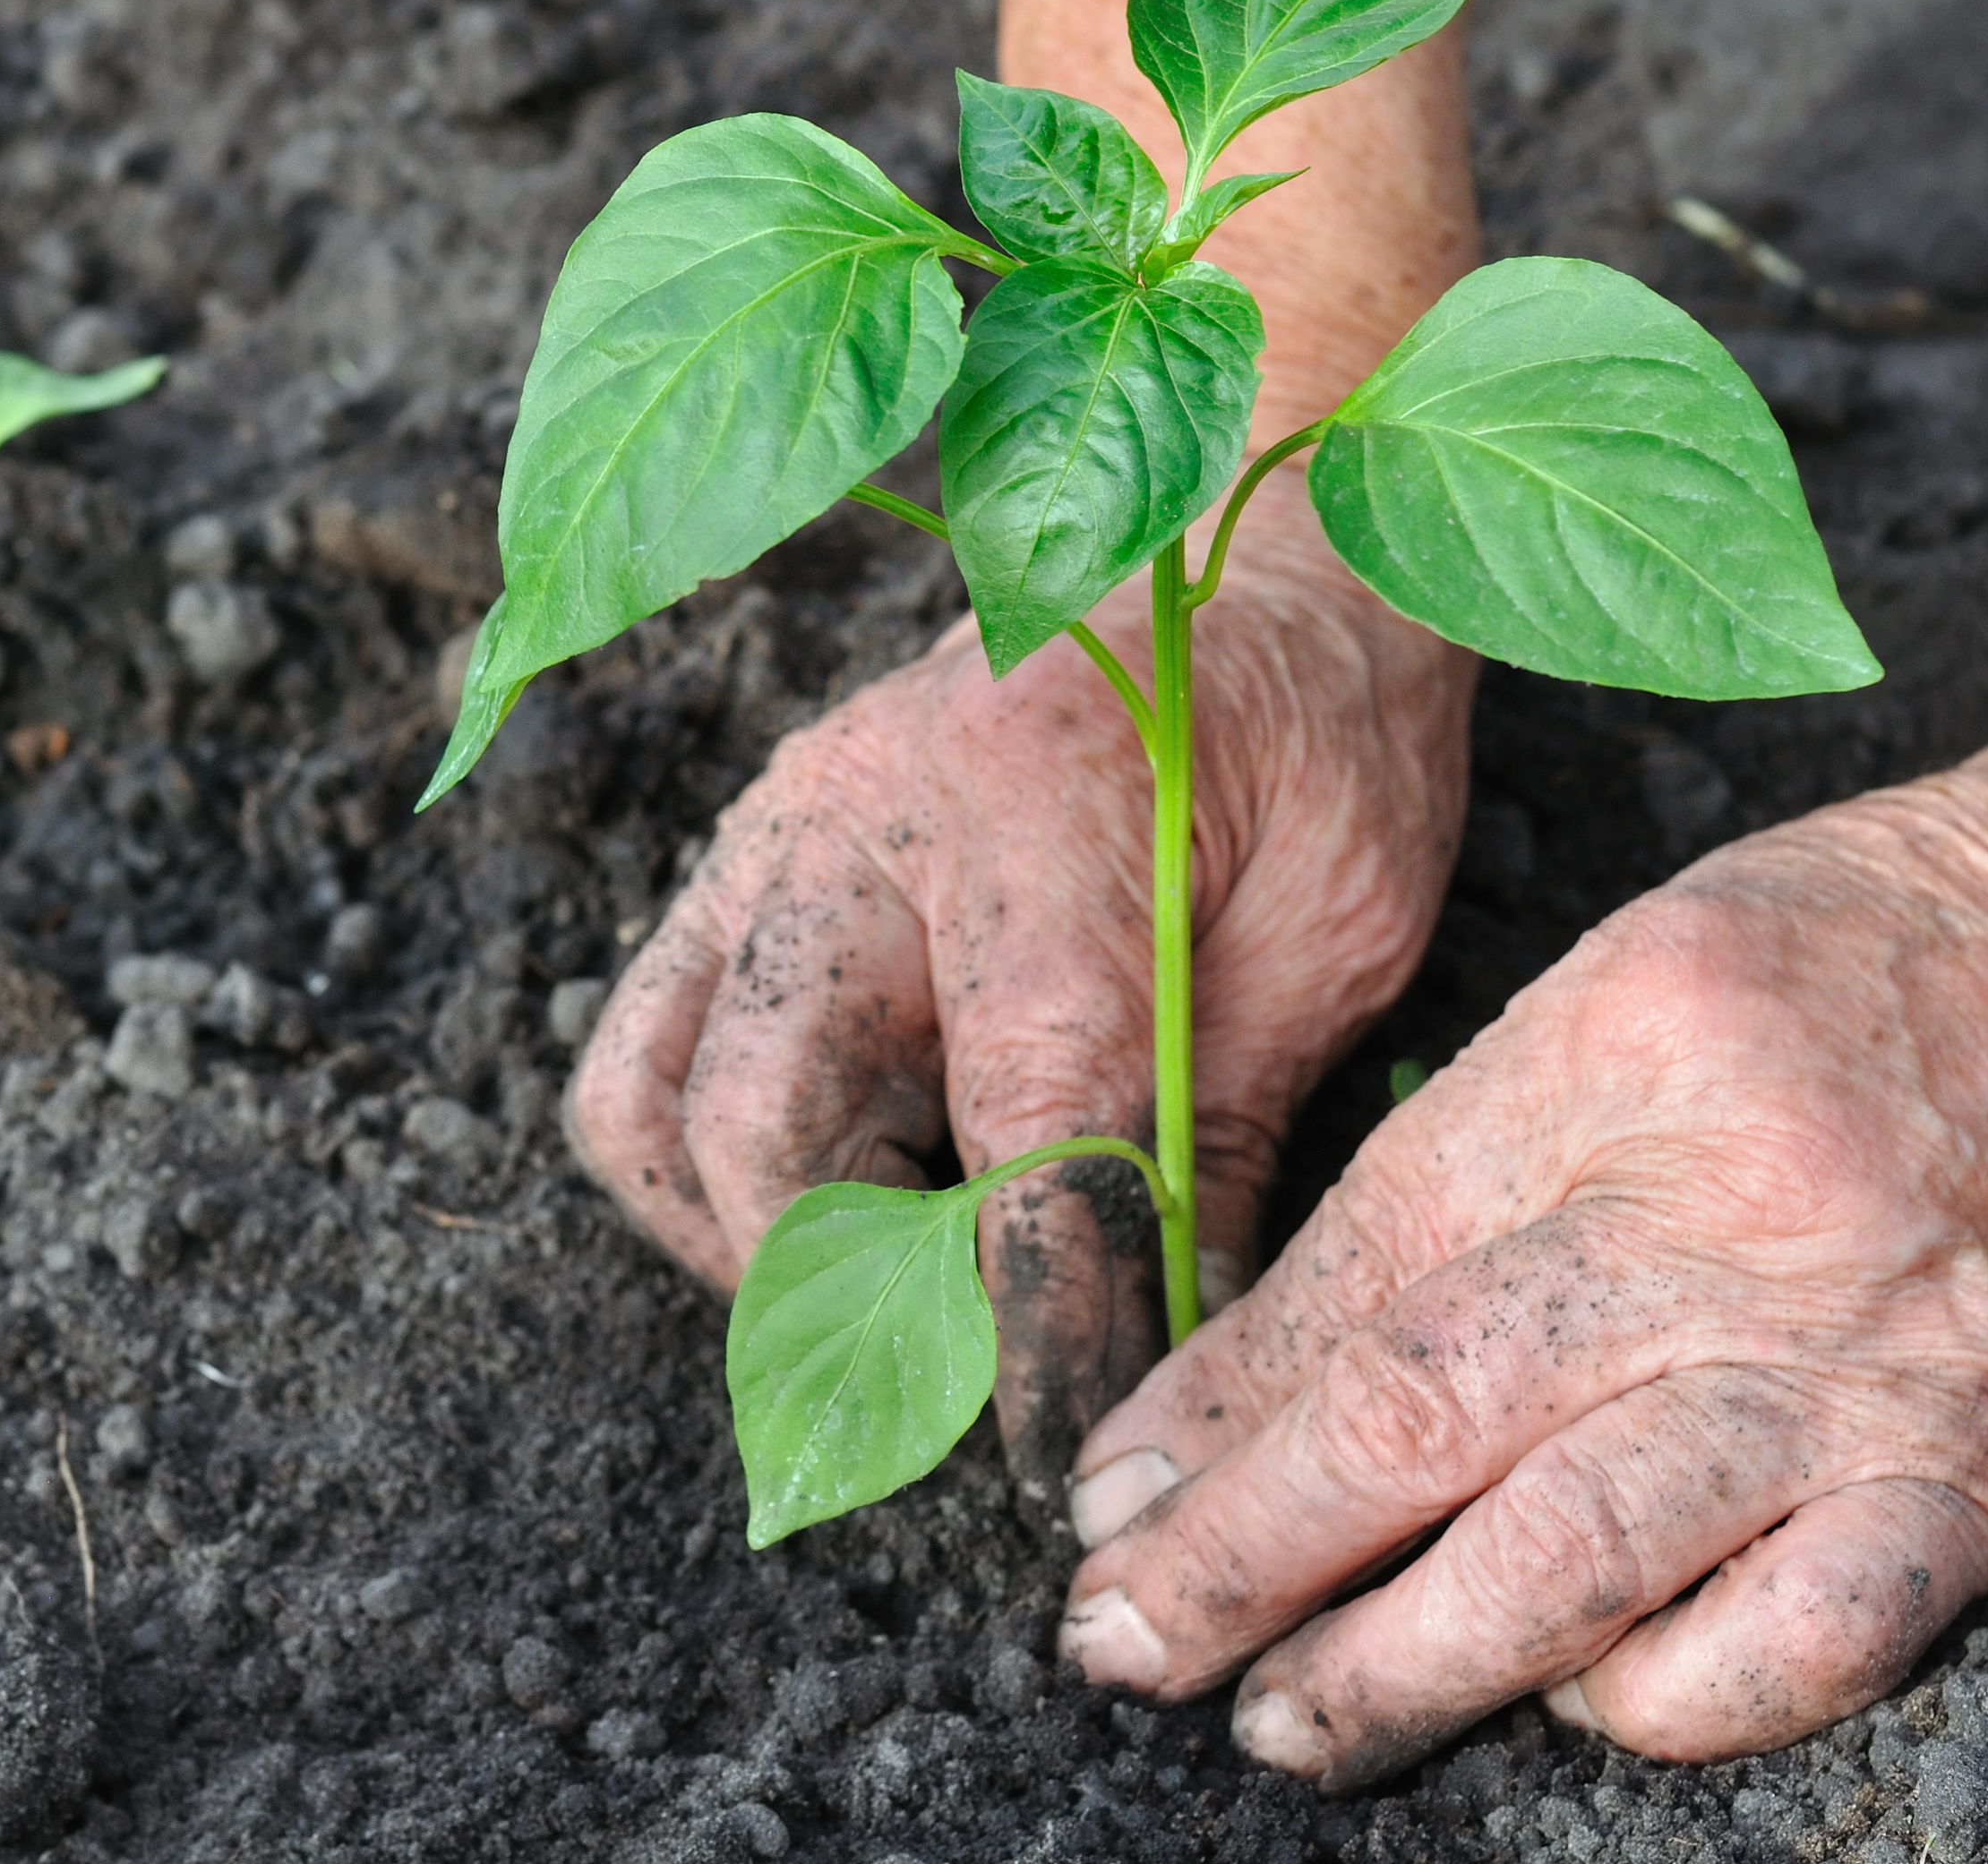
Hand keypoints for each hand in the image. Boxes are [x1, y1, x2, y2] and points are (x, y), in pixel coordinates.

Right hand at [568, 509, 1474, 1485]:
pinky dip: (711, 1160)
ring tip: (884, 1291)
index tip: (1063, 1452)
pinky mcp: (739, 860)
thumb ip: (1233, 1131)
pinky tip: (847, 1189)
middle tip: (965, 1384)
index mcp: (1045, 824)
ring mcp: (772, 837)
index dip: (1037, 1317)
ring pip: (650, 1103)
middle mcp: (863, 823)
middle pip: (767, 1131)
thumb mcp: (1340, 926)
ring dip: (747, 1240)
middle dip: (859, 1299)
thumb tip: (1176, 1349)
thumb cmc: (1314, 722)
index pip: (1017, 1130)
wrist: (1237, 535)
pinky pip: (646, 1044)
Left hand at [1054, 719, 1987, 1781]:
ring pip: (1573, 1555)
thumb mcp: (1636, 983)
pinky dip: (1667, 1700)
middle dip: (1241, 1554)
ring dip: (1400, 1664)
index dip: (1212, 1409)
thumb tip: (1278, 1355)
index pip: (1353, 1273)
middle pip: (1420, 1417)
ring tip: (1285, 1721)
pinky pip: (1798, 1639)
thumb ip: (1467, 1162)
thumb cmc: (1891, 946)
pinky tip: (1582, 1703)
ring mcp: (1857, 1359)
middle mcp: (1715, 1216)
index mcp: (1602, 1060)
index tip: (1113, 1502)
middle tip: (1123, 1639)